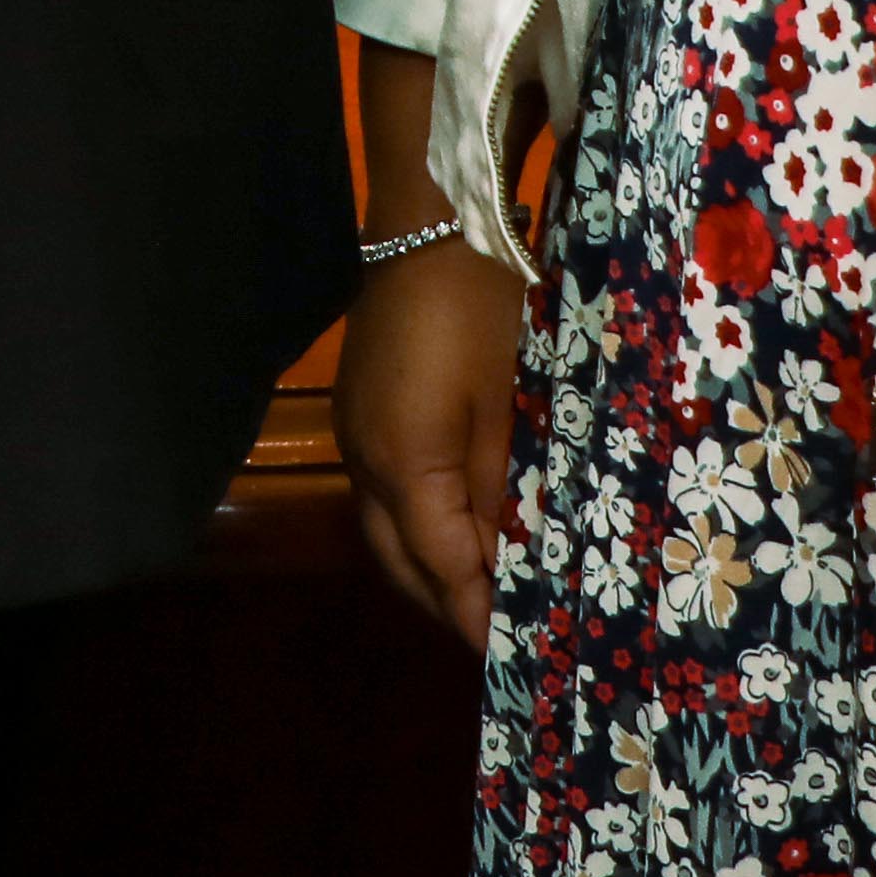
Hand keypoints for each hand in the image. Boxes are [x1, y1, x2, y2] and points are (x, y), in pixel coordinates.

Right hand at [338, 44, 519, 646]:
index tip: (517, 656)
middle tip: (505, 631)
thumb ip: (508, 491)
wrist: (434, 220)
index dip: (478, 617)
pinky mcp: (363, 412)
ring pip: (389, 533)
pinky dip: (421, 525)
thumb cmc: (487, 310)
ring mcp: (358, 436)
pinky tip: (465, 522)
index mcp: (406, 467)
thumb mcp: (512, 406)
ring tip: (492, 584)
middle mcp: (368, 463)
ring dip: (435, 566)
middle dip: (449, 604)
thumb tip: (513, 561)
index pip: (443, 570)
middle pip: (402, 565)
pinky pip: (386, 494)